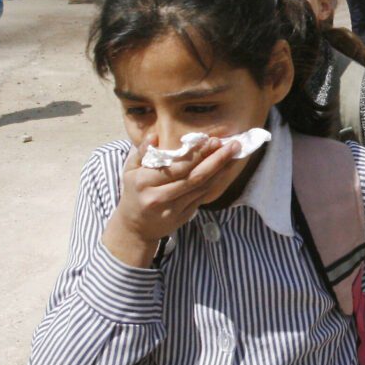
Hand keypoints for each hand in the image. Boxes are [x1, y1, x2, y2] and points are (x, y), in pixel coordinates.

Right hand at [102, 136, 241, 265]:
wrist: (134, 228)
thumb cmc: (133, 193)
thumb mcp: (129, 171)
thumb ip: (142, 152)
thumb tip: (155, 135)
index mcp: (144, 181)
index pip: (176, 167)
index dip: (197, 153)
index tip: (212, 140)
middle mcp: (160, 196)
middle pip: (194, 177)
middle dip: (216, 160)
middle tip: (233, 145)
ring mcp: (173, 209)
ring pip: (202, 188)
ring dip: (221, 170)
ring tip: (234, 155)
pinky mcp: (183, 217)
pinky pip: (202, 197)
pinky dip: (215, 183)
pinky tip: (225, 170)